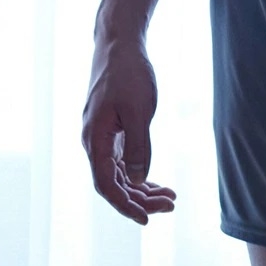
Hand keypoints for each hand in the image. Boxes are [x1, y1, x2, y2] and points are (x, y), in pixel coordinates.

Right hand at [81, 38, 176, 224]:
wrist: (119, 45)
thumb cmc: (129, 74)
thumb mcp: (139, 111)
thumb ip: (139, 146)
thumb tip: (140, 181)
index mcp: (95, 140)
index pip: (107, 185)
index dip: (126, 206)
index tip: (147, 219)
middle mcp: (94, 143)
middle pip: (114, 184)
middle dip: (140, 199)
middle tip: (171, 206)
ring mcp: (102, 137)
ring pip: (120, 174)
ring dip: (142, 188)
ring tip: (170, 198)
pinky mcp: (111, 130)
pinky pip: (123, 160)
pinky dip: (139, 172)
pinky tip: (156, 182)